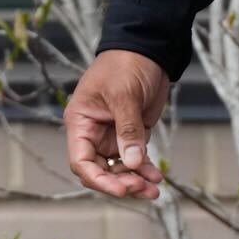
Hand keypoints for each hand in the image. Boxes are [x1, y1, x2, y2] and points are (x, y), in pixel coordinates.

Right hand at [65, 49, 169, 198]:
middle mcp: (94, 133)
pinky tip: (157, 178)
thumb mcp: (124, 95)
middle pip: (101, 170)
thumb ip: (128, 130)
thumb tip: (132, 163)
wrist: (148, 48)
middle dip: (120, 182)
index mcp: (81, 123)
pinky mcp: (133, 134)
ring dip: (136, 180)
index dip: (98, 179)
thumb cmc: (126, 64)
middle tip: (141, 188)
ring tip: (154, 189)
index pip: (82, 161)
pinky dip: (145, 169)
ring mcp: (114, 135)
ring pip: (120, 169)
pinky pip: (136, 159)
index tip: (120, 189)